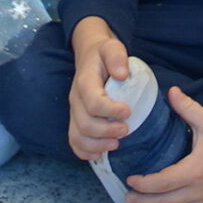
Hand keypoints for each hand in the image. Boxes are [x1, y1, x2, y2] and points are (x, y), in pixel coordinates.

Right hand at [66, 18, 135, 160]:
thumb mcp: (111, 47)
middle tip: (126, 130)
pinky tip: (100, 154)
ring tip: (116, 144)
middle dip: (106, 131)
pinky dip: (85, 152)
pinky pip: (74, 141)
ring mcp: (74, 112)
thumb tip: (122, 75)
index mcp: (85, 82)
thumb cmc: (103, 55)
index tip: (128, 111)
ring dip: (97, 145)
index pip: (93, 101)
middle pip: (85, 123)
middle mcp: (76, 99)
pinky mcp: (76, 121)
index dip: (110, 110)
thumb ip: (116, 57)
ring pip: (78, 136)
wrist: (89, 57)